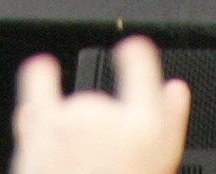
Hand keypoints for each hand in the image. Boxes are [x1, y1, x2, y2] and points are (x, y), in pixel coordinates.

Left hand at [12, 37, 191, 173]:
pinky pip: (39, 87)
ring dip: (72, 128)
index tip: (134, 52)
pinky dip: (40, 78)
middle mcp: (109, 115)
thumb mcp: (161, 167)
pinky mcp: (40, 127)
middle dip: (103, 127)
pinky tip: (43, 70)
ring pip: (74, 108)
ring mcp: (71, 119)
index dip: (138, 59)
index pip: (144, 72)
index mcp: (149, 129)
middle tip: (103, 168)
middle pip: (107, 101)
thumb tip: (176, 91)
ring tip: (76, 167)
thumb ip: (170, 124)